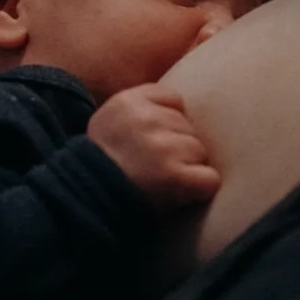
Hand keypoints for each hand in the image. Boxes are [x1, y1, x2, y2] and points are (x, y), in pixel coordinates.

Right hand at [87, 83, 221, 207]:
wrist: (89, 199)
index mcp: (128, 101)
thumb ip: (140, 105)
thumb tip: (180, 104)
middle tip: (152, 164)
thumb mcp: (109, 119)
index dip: (168, 122)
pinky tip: (179, 192)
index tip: (150, 140)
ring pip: (200, 151)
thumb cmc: (103, 163)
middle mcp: (145, 120)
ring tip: (159, 179)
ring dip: (187, 167)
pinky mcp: (174, 176)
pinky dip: (201, 188)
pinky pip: (210, 178)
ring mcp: (162, 147)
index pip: (174, 100)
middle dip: (177, 145)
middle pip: (189, 126)